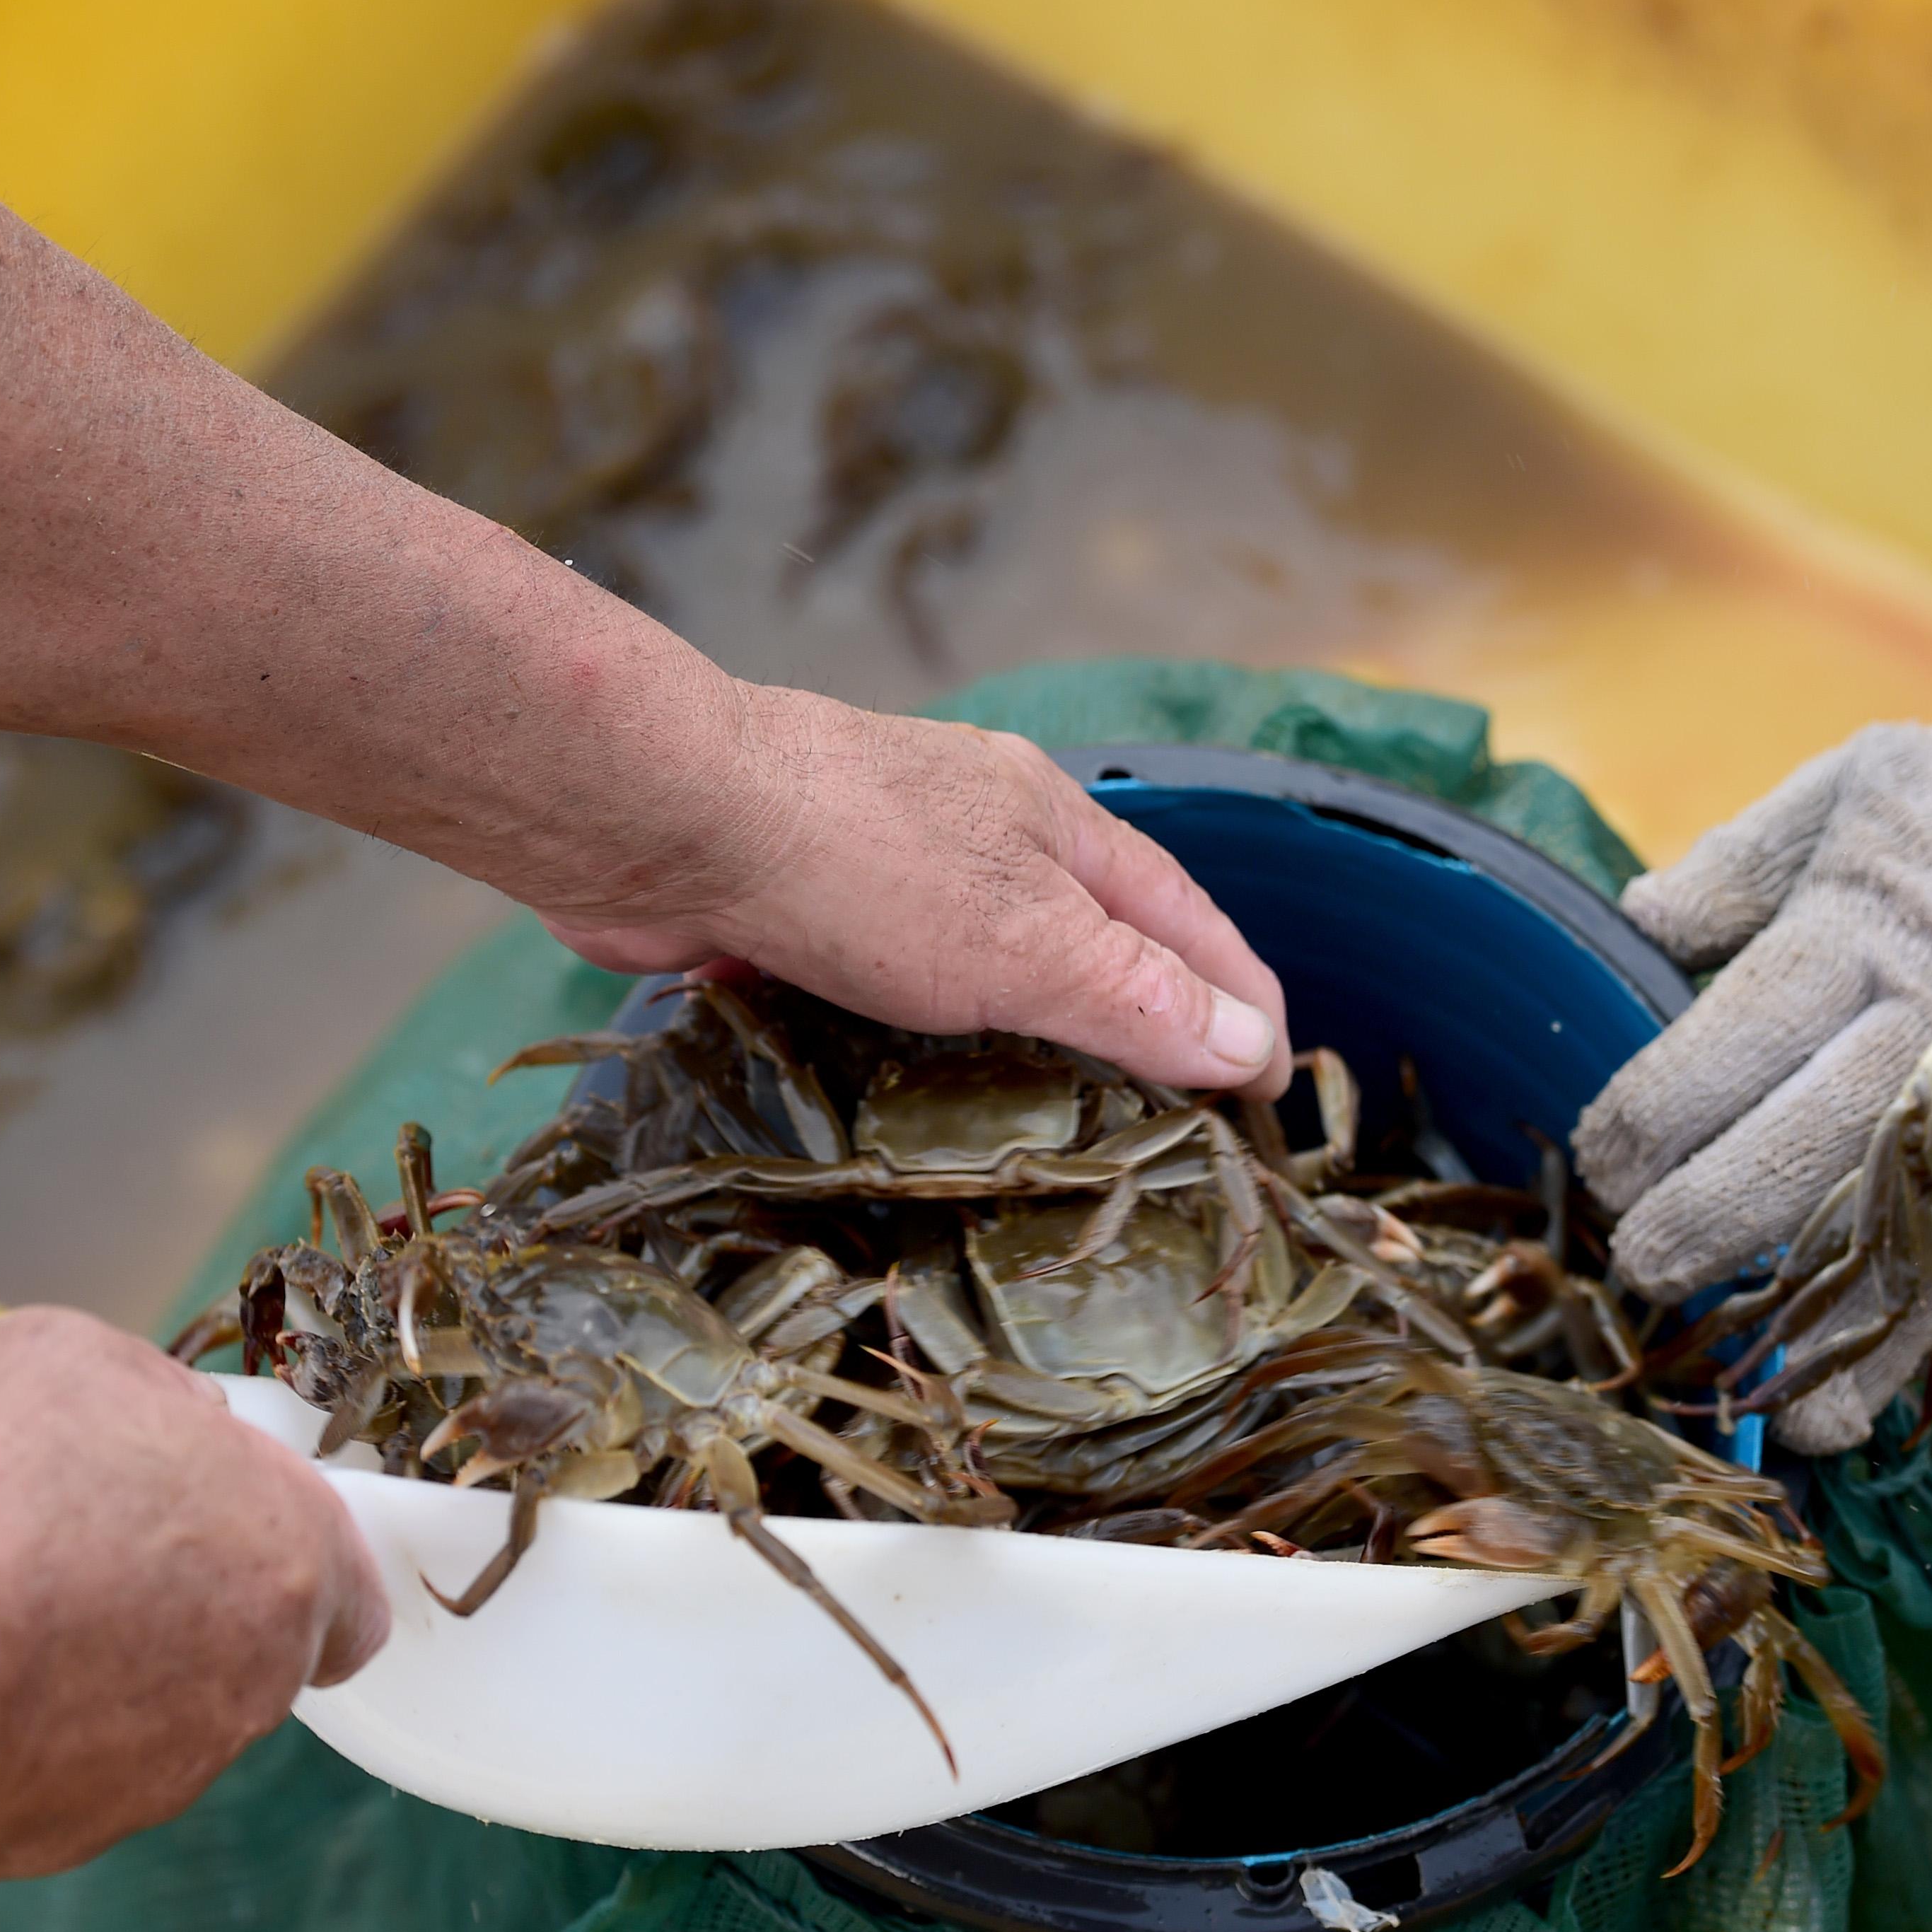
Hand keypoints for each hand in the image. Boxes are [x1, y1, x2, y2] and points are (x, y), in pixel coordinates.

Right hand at [0, 1308, 386, 1881]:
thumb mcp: (71, 1360)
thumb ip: (155, 1402)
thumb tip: (181, 1429)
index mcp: (291, 1555)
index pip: (349, 1598)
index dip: (285, 1568)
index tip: (213, 1539)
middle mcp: (254, 1682)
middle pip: (243, 1657)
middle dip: (171, 1616)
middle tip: (67, 1561)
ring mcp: (162, 1776)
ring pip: (146, 1723)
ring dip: (88, 1677)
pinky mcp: (61, 1841)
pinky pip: (51, 1783)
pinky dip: (8, 1744)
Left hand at [526, 686, 1292, 1096]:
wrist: (659, 816)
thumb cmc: (854, 860)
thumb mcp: (1025, 943)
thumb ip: (1134, 996)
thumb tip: (1249, 1042)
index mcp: (1055, 822)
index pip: (1186, 919)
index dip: (1240, 1002)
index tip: (1272, 1087)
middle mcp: (980, 832)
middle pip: (1095, 930)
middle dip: (1146, 1012)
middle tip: (1181, 1110)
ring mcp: (889, 864)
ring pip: (991, 957)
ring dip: (1035, 1026)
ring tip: (1066, 1116)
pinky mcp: (804, 906)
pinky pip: (894, 982)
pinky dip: (928, 1035)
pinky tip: (920, 1088)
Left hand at [1574, 684, 1931, 1449]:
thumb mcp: (1860, 785)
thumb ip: (1745, 858)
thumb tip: (1641, 916)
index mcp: (1868, 927)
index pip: (1744, 1032)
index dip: (1659, 1108)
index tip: (1601, 1160)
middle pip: (1819, 1143)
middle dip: (1721, 1220)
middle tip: (1647, 1272)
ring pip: (1924, 1229)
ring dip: (1849, 1327)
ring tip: (1780, 1405)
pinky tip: (1903, 1381)